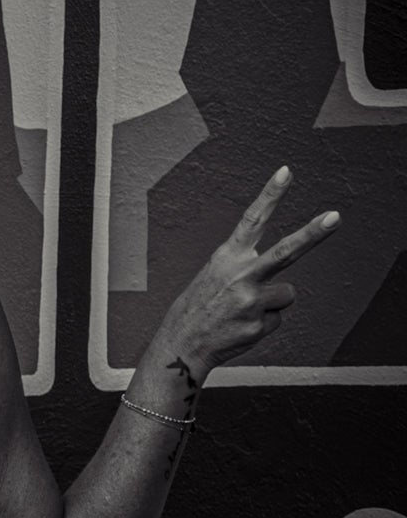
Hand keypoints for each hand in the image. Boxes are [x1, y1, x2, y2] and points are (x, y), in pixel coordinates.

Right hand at [155, 164, 339, 375]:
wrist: (181, 345)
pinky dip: (262, 324)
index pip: (252, 220)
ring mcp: (251, 302)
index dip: (270, 195)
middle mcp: (240, 276)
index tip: (286, 172)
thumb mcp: (214, 278)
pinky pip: (276, 319)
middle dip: (313, 234)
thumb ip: (247, 272)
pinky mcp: (258, 325)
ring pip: (286, 294)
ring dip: (271, 304)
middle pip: (285, 251)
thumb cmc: (199, 308)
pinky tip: (240, 327)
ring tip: (242, 312)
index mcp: (227, 258)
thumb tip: (285, 289)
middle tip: (336, 217)